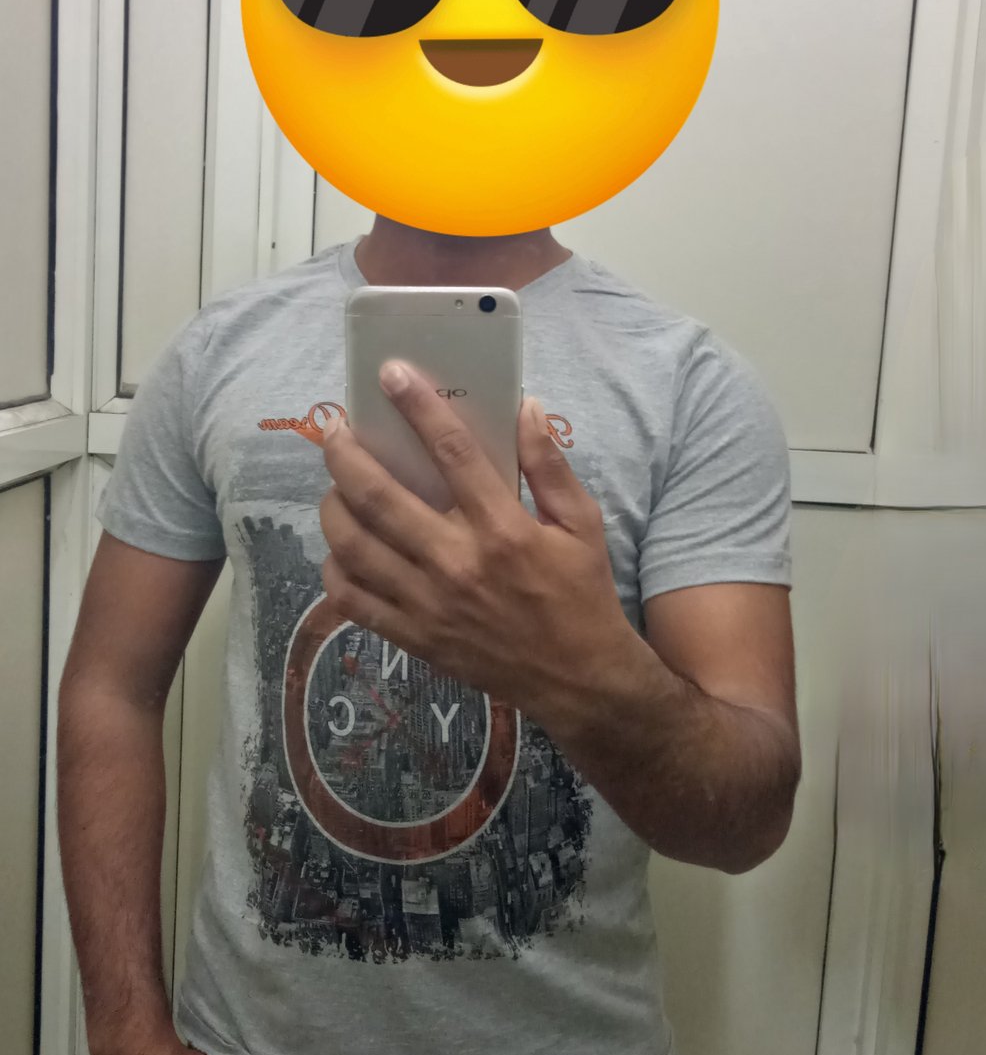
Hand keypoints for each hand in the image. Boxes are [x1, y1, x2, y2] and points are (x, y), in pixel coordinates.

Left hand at [318, 362, 634, 725]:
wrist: (579, 680)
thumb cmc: (582, 595)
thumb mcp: (583, 524)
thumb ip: (550, 465)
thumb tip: (524, 408)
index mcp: (504, 529)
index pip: (452, 452)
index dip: (418, 406)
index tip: (392, 374)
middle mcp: (458, 563)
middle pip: (379, 497)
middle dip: (346, 454)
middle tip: (334, 430)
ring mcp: (429, 604)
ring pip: (354, 546)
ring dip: (332, 506)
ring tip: (333, 485)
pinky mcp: (414, 636)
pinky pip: (353, 600)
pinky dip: (335, 570)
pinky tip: (341, 548)